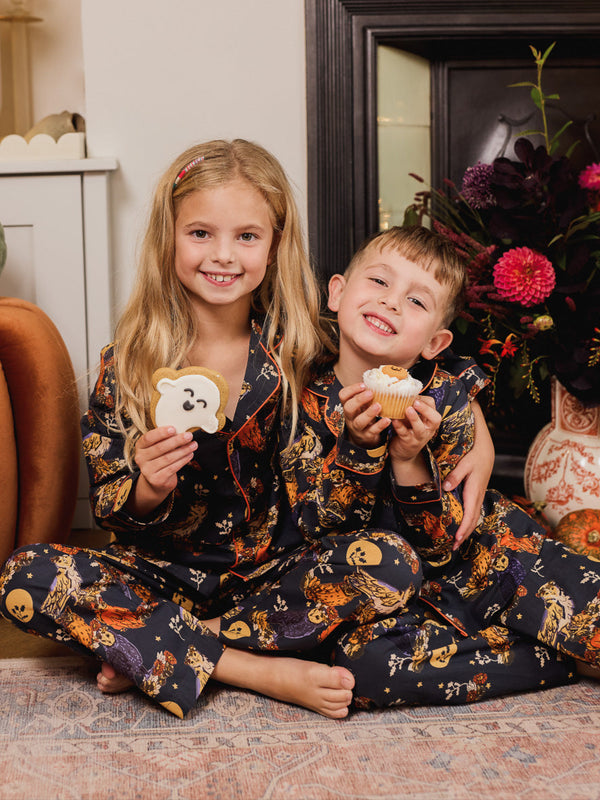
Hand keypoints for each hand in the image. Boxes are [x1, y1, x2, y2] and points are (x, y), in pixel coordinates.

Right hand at [128, 426, 197, 515]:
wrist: (156, 481)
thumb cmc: (159, 459)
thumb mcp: (158, 447)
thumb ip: (165, 439)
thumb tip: (181, 432)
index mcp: (140, 447)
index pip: (148, 438)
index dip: (161, 433)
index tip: (173, 428)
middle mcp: (140, 458)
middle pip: (160, 448)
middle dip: (177, 441)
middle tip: (189, 436)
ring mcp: (147, 470)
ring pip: (168, 458)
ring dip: (183, 450)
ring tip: (193, 445)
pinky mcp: (156, 480)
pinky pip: (172, 468)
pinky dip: (183, 460)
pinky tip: (190, 455)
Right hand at [339, 382, 389, 448]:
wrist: (363, 437)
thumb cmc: (364, 415)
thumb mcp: (362, 405)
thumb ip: (367, 394)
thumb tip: (382, 377)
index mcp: (349, 406)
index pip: (343, 396)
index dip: (352, 390)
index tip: (364, 385)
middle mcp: (350, 417)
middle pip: (348, 408)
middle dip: (359, 400)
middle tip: (371, 393)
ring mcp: (357, 428)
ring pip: (359, 421)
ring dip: (369, 413)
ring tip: (379, 406)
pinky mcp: (367, 436)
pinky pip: (372, 431)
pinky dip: (380, 426)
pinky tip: (387, 420)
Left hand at [389, 397, 440, 469]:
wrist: (403, 453)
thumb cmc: (408, 430)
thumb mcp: (413, 419)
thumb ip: (411, 407)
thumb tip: (403, 388)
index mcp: (430, 422)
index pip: (434, 408)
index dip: (425, 402)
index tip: (414, 396)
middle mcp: (428, 429)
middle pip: (435, 419)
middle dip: (426, 409)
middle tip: (416, 402)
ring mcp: (419, 437)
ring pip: (420, 428)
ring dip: (414, 418)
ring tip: (407, 409)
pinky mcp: (408, 443)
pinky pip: (405, 434)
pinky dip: (399, 427)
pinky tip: (394, 420)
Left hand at [443, 400, 493, 548]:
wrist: (486, 448)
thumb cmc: (474, 454)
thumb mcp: (465, 462)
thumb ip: (455, 475)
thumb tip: (445, 488)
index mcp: (474, 490)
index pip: (469, 514)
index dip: (462, 528)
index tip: (456, 540)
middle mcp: (477, 495)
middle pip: (472, 520)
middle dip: (463, 535)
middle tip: (454, 548)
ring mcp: (478, 495)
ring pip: (474, 517)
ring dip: (466, 530)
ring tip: (457, 541)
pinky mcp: (477, 492)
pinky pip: (473, 510)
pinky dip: (468, 521)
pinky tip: (462, 525)